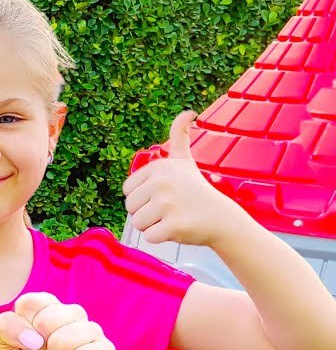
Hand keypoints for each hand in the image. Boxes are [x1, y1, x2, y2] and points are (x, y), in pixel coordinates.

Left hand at [123, 111, 244, 246]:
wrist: (222, 219)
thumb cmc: (197, 191)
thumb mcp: (185, 161)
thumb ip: (179, 137)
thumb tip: (188, 112)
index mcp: (159, 167)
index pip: (127, 191)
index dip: (143, 197)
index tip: (165, 195)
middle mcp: (162, 183)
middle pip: (130, 208)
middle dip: (147, 213)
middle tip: (171, 209)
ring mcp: (168, 205)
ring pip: (137, 224)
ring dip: (153, 225)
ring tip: (174, 217)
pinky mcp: (173, 226)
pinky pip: (149, 237)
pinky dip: (161, 237)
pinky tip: (179, 228)